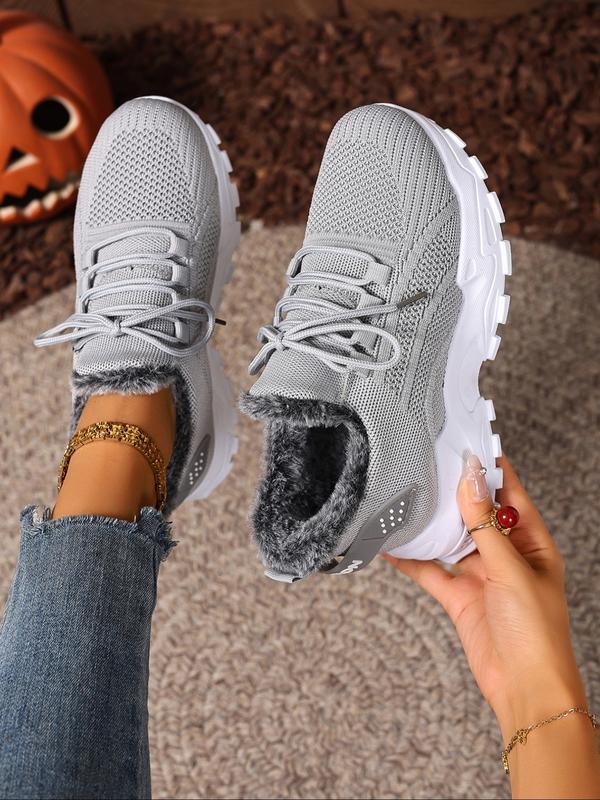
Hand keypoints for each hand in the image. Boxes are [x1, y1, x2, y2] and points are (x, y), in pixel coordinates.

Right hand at [385, 454, 586, 737]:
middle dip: (457, 492)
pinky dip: (412, 559)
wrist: (524, 688)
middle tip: (431, 465)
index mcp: (532, 543)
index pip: (510, 495)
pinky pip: (432, 570)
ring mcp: (482, 575)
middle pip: (478, 513)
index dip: (491, 470)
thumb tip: (471, 481)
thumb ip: (485, 525)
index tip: (468, 445)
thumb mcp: (511, 569)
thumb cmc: (536, 632)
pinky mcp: (460, 596)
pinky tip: (393, 546)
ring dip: (433, 523)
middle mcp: (507, 555)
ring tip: (409, 497)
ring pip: (452, 539)